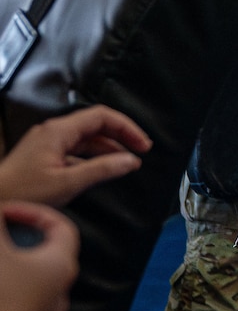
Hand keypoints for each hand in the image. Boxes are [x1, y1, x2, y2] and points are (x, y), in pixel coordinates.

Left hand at [0, 105, 151, 206]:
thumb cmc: (22, 194)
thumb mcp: (67, 183)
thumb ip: (102, 170)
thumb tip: (131, 161)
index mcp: (58, 131)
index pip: (102, 116)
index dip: (127, 127)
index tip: (143, 144)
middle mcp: (53, 132)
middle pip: (96, 125)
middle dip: (121, 136)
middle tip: (142, 151)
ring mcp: (47, 143)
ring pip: (87, 138)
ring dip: (109, 148)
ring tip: (127, 162)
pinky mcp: (44, 156)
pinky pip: (76, 150)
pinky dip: (93, 158)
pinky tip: (103, 171)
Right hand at [0, 201, 79, 310]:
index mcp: (60, 264)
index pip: (61, 226)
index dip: (35, 211)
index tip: (7, 210)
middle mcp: (60, 288)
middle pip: (45, 251)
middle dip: (18, 236)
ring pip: (31, 277)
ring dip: (11, 262)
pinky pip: (19, 298)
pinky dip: (6, 284)